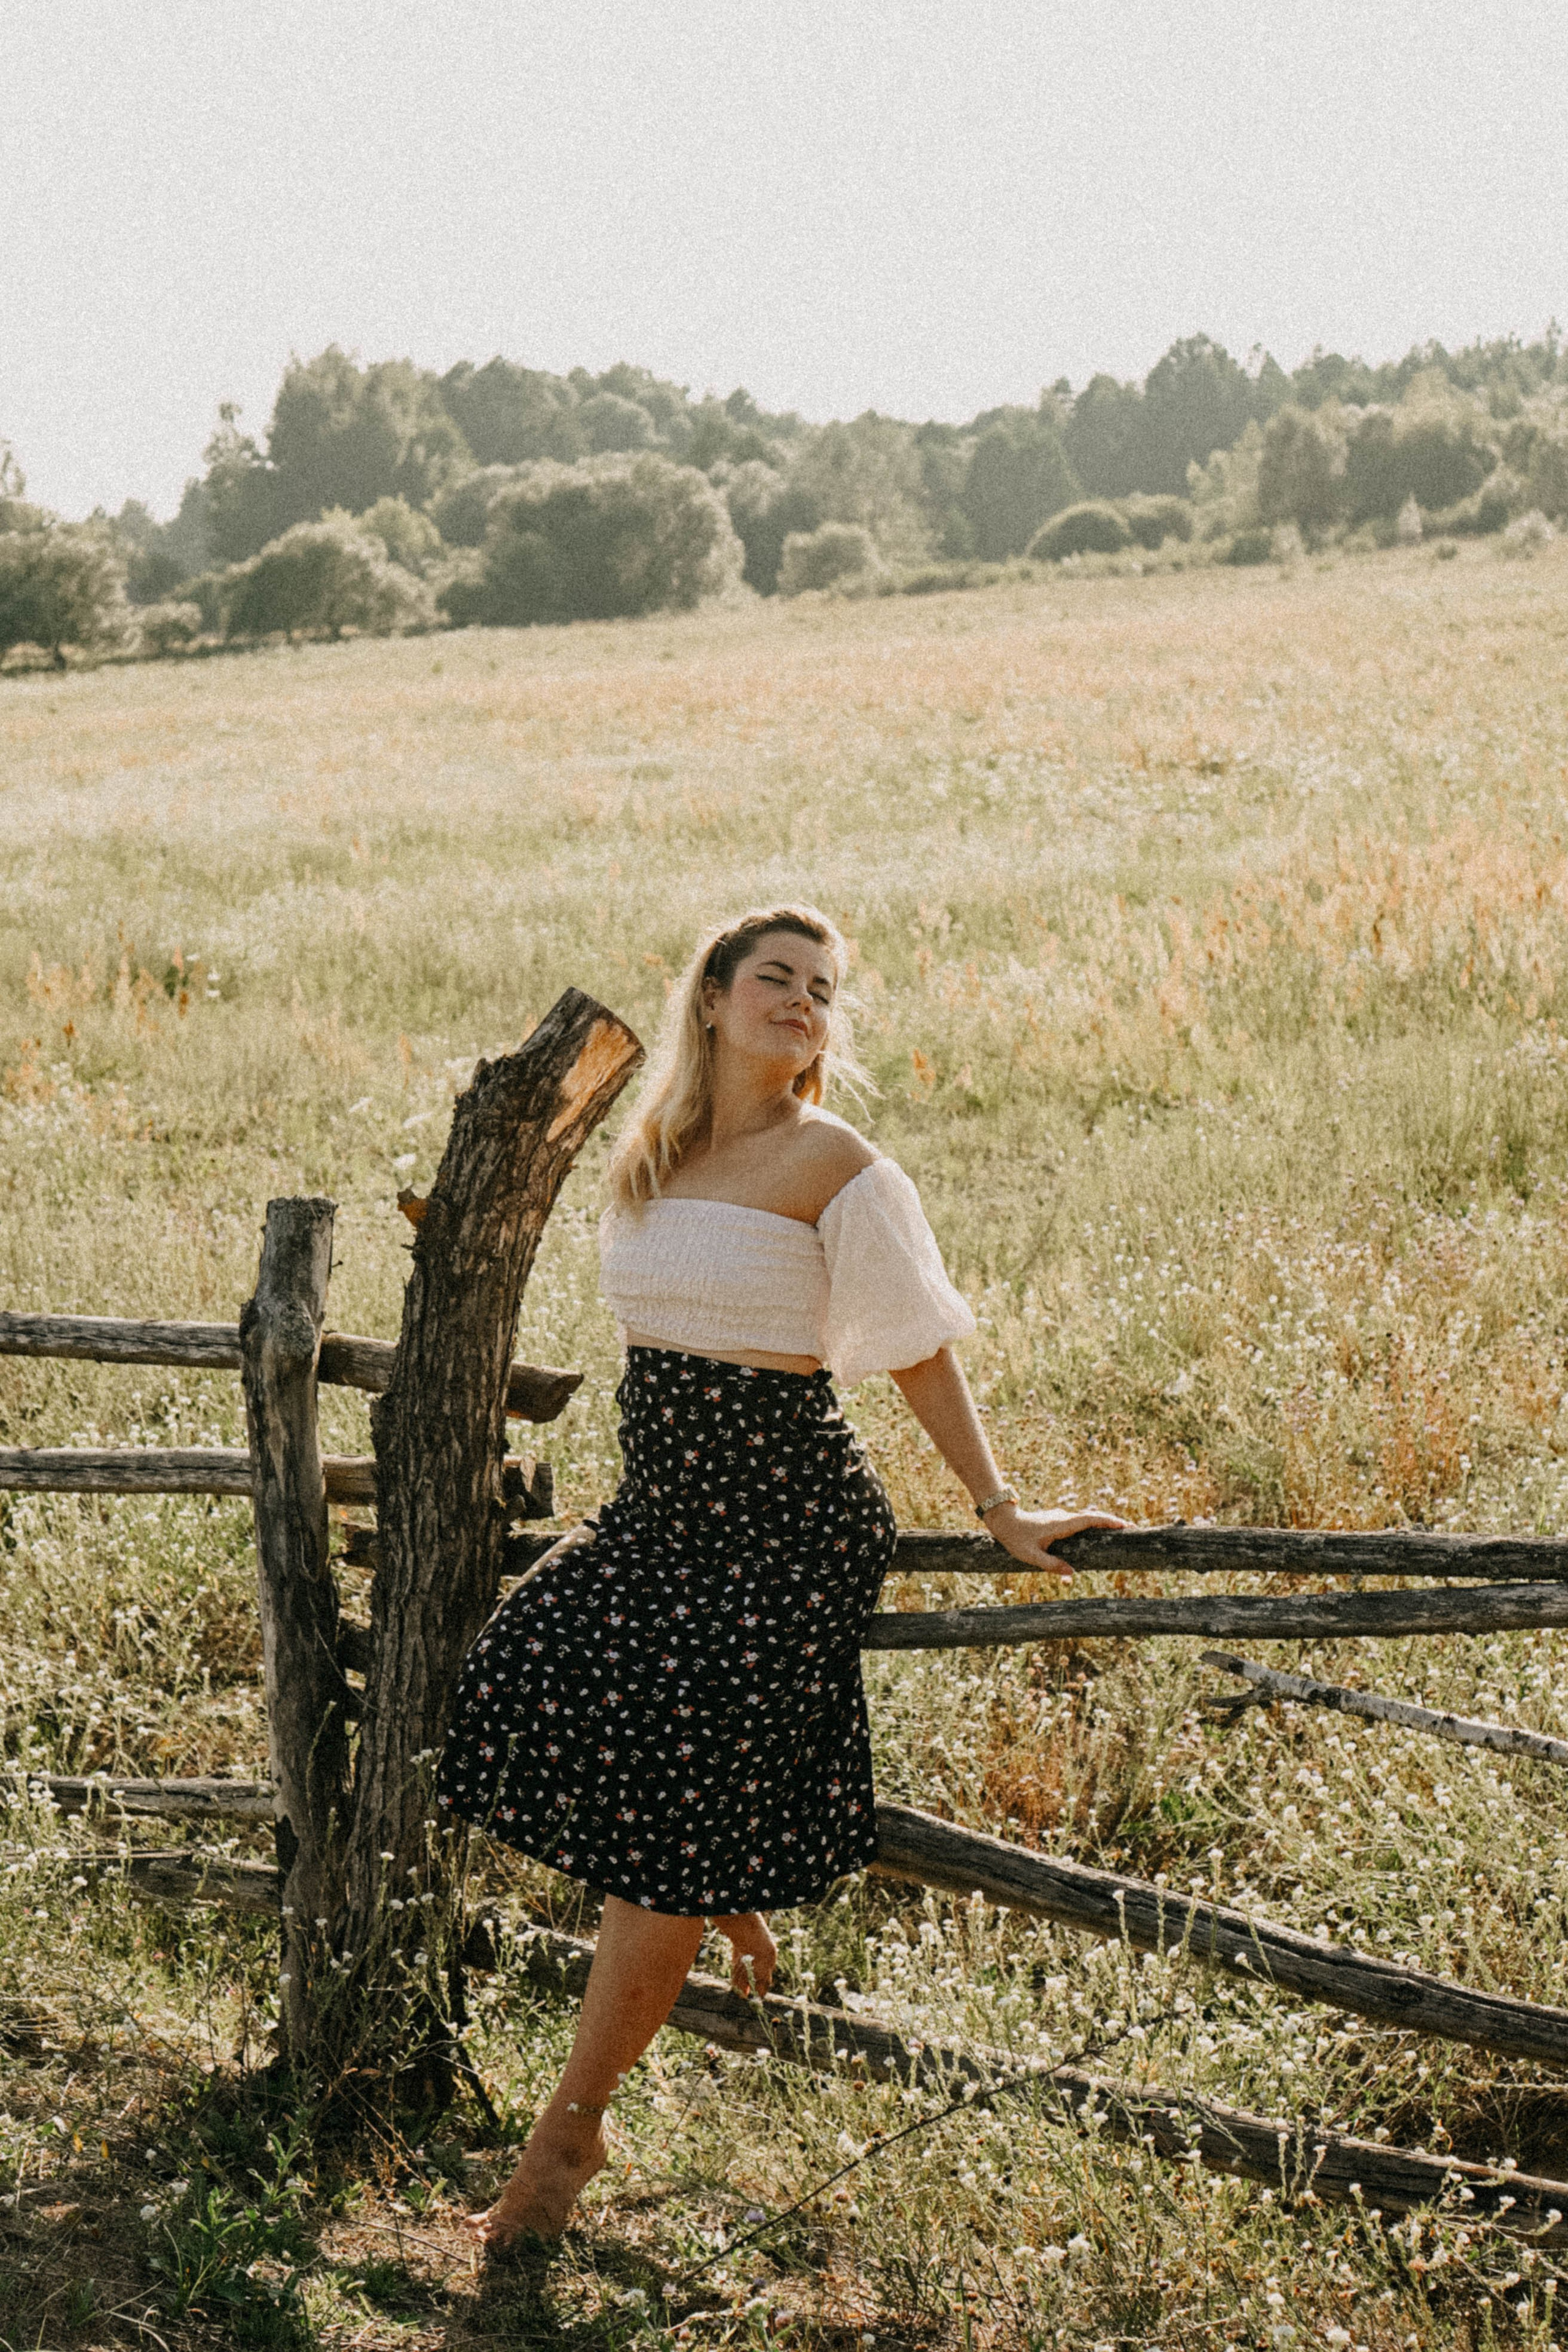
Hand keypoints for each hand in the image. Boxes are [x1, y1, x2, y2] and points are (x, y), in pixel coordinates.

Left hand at [982, 1502, 1125, 1576]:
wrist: (1003, 1520)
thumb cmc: (1015, 1538)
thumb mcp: (1031, 1556)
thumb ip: (1051, 1565)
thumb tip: (1071, 1574)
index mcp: (1062, 1525)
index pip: (1090, 1520)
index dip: (1108, 1522)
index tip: (1125, 1525)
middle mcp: (1064, 1518)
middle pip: (1093, 1517)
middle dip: (1112, 1522)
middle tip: (1131, 1528)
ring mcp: (1061, 1518)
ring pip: (1086, 1519)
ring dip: (1102, 1523)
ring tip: (1120, 1531)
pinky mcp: (1058, 1520)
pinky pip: (1079, 1522)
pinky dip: (1092, 1525)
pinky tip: (1097, 1534)